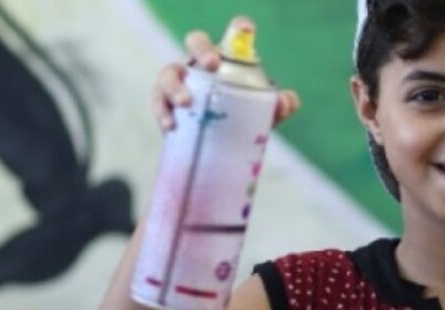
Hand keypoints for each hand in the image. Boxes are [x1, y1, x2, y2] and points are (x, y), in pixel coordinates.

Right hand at [152, 19, 301, 132]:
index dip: (239, 28)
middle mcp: (200, 64)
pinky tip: (171, 125)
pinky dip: (162, 111)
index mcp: (226, 60)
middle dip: (202, 48)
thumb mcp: (262, 116)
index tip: (246, 29)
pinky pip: (157, 101)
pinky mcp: (163, 103)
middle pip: (196, 41)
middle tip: (212, 65)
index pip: (233, 36)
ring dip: (175, 85)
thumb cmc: (239, 120)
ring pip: (169, 71)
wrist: (214, 147)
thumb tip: (286, 102)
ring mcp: (179, 81)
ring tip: (185, 102)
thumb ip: (278, 107)